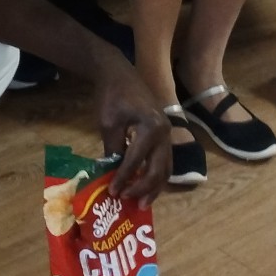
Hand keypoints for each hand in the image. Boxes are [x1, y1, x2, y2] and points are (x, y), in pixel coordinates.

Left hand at [94, 64, 170, 202]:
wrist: (120, 73)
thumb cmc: (112, 96)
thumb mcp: (108, 123)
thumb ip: (114, 149)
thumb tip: (113, 174)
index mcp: (152, 128)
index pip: (136, 161)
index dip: (123, 178)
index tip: (113, 191)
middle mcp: (165, 133)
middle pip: (159, 169)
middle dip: (144, 188)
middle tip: (130, 201)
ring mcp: (167, 134)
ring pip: (166, 168)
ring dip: (154, 186)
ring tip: (142, 202)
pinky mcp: (164, 134)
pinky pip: (164, 160)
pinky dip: (156, 174)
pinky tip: (145, 185)